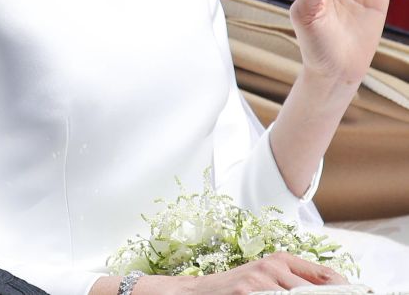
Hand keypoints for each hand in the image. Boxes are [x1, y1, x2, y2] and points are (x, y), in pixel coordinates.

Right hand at [129, 252, 344, 294]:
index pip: (328, 278)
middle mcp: (273, 267)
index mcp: (281, 260)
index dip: (344, 289)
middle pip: (319, 292)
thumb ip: (295, 280)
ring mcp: (261, 281)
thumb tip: (334, 285)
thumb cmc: (235, 289)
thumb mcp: (265, 278)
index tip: (355, 293)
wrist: (197, 293)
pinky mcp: (249, 293)